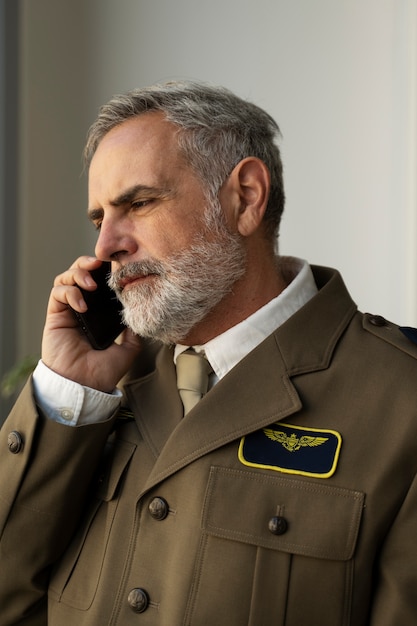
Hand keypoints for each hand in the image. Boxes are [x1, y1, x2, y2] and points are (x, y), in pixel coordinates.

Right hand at [41, 256, 141, 391]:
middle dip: (88, 264)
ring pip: (66, 279)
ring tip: (91, 284)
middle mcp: (82, 309)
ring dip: (78, 274)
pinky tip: (82, 305)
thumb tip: (139, 315)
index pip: (99, 283)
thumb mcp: (128, 350)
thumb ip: (134, 332)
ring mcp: (68, 312)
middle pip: (79, 273)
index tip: (116, 265)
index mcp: (98, 314)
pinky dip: (70, 292)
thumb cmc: (103, 372)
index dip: (104, 270)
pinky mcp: (55, 317)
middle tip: (100, 264)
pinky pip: (58, 294)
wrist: (84, 386)